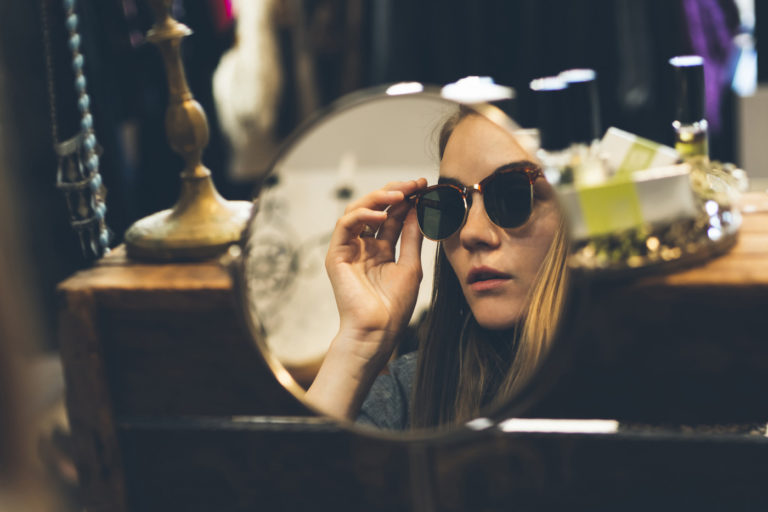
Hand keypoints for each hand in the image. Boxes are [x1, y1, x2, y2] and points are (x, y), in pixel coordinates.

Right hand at [325, 178, 426, 360]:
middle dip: (394, 192)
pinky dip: (362, 214)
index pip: (392, 216)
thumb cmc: (394, 306)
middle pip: (374, 208)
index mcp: (381, 250)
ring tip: (400, 195)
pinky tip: (382, 214)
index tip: (424, 187)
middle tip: (414, 184)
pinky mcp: (337, 255)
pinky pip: (345, 225)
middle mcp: (363, 246)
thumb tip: (418, 208)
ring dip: (379, 198)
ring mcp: (348, 249)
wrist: (377, 331)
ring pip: (357, 210)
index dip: (407, 199)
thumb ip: (412, 237)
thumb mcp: (410, 265)